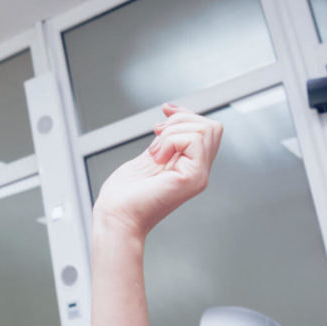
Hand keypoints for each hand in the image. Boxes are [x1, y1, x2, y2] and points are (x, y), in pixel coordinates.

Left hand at [92, 104, 222, 238]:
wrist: (115, 215)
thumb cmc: (124, 195)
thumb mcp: (149, 156)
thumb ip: (166, 140)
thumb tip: (170, 116)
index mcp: (189, 166)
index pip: (205, 130)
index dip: (186, 114)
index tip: (165, 110)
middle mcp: (198, 172)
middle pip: (211, 126)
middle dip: (181, 120)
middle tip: (157, 139)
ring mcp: (199, 176)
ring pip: (205, 129)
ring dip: (173, 132)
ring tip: (155, 152)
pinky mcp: (193, 178)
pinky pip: (194, 139)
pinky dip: (172, 140)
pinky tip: (158, 157)